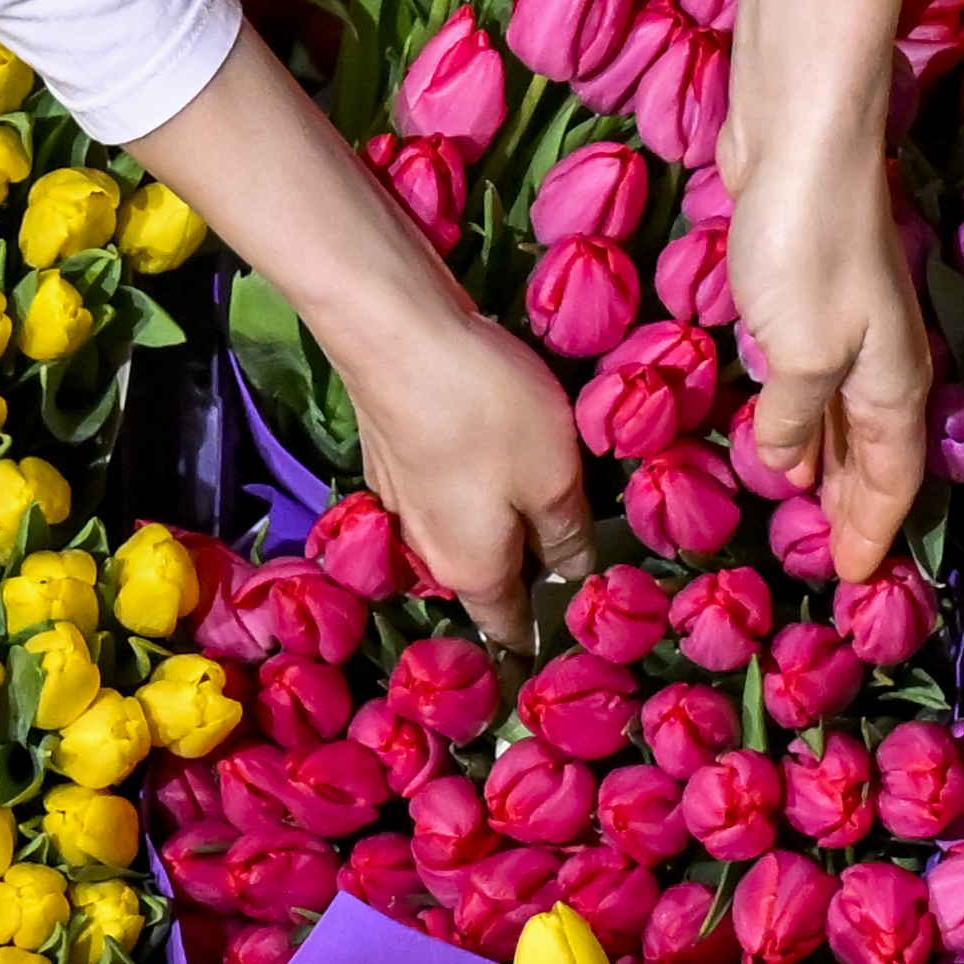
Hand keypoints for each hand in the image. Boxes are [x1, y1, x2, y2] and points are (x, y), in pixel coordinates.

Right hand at [115, 29, 581, 644]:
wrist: (395, 328)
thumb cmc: (486, 412)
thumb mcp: (554, 478)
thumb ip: (568, 537)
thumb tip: (573, 579)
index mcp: (470, 570)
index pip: (508, 628)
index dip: (542, 635)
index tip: (573, 633)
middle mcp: (425, 549)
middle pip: (483, 576)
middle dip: (523, 573)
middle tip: (574, 550)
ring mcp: (398, 500)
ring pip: (460, 528)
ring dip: (496, 522)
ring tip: (541, 495)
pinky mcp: (389, 453)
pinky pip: (442, 488)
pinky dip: (470, 482)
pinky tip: (493, 448)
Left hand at [732, 137, 930, 580]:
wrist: (799, 132)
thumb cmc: (807, 244)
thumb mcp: (798, 351)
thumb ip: (791, 418)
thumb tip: (782, 468)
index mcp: (892, 384)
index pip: (894, 480)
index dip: (874, 531)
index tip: (855, 581)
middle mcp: (880, 360)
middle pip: (876, 454)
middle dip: (856, 508)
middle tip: (832, 560)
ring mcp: (846, 323)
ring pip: (843, 416)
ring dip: (826, 464)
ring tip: (805, 507)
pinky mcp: (805, 291)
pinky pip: (811, 379)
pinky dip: (800, 416)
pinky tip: (778, 426)